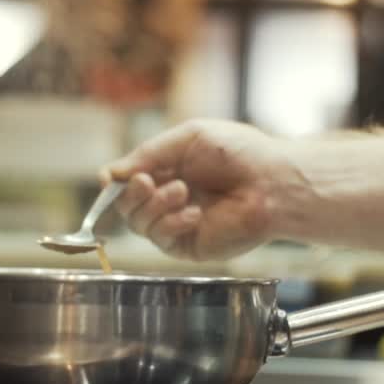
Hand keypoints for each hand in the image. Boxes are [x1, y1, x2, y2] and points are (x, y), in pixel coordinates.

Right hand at [102, 120, 301, 260]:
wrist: (273, 182)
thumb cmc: (240, 153)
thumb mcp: (189, 138)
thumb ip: (148, 154)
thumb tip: (110, 173)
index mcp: (170, 170)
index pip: (129, 180)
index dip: (116, 181)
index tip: (111, 177)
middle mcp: (170, 198)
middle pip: (127, 205)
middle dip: (131, 194)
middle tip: (148, 182)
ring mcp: (178, 224)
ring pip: (139, 223)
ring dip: (155, 206)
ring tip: (182, 191)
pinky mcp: (189, 245)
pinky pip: (161, 239)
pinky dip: (171, 224)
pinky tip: (195, 213)